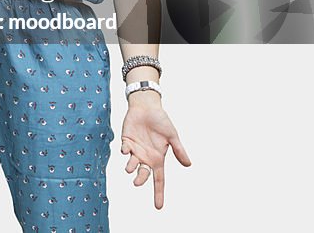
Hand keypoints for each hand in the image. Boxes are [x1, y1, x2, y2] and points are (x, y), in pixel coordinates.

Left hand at [120, 94, 191, 209]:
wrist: (147, 107)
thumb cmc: (161, 121)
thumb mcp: (172, 136)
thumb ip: (179, 150)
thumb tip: (188, 165)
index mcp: (158, 158)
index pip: (159, 179)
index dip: (158, 193)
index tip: (158, 207)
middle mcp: (146, 157)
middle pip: (143, 174)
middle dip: (140, 179)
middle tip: (137, 182)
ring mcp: (135, 149)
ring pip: (132, 164)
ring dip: (131, 167)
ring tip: (130, 168)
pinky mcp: (126, 140)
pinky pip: (124, 149)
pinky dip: (125, 151)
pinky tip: (126, 149)